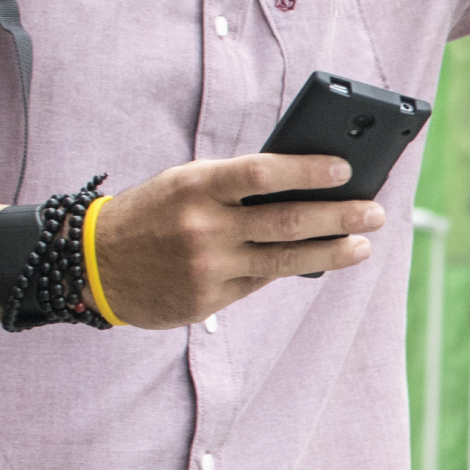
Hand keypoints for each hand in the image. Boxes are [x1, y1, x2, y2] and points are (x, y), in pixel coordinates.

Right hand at [88, 152, 384, 328]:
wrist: (94, 264)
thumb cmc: (153, 212)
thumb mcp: (184, 183)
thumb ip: (234, 185)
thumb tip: (304, 184)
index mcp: (196, 186)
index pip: (262, 173)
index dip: (308, 170)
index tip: (346, 170)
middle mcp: (203, 227)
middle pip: (286, 221)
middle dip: (339, 217)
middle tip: (375, 213)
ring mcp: (207, 267)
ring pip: (283, 259)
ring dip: (331, 252)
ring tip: (362, 245)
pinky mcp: (208, 300)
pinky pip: (260, 281)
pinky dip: (290, 268)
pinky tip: (317, 260)